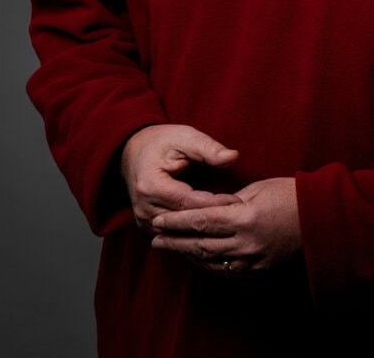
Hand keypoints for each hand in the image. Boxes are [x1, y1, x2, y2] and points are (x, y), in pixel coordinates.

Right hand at [120, 124, 238, 231]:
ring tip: (230, 222)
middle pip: (185, 221)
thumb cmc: (161, 142)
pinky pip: (174, 235)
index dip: (214, 203)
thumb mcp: (185, 137)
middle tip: (240, 215)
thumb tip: (232, 156)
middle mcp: (144, 208)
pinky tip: (213, 228)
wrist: (133, 151)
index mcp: (150, 186)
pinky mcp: (148, 227)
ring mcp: (144, 221)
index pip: (189, 202)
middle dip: (213, 219)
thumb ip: (208, 148)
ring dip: (204, 229)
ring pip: (180, 233)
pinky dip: (193, 232)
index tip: (238, 200)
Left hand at [151, 177, 300, 273]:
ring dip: (188, 255)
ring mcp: (253, 262)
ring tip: (171, 249)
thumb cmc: (290, 194)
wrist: (321, 219)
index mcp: (244, 218)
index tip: (158, 220)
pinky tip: (198, 260)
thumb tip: (209, 208)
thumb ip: (229, 201)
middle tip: (155, 238)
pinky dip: (208, 266)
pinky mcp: (260, 272)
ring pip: (210, 262)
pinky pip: (227, 273)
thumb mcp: (257, 189)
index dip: (176, 222)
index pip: (200, 221)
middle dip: (175, 241)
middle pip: (200, 245)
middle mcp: (245, 243)